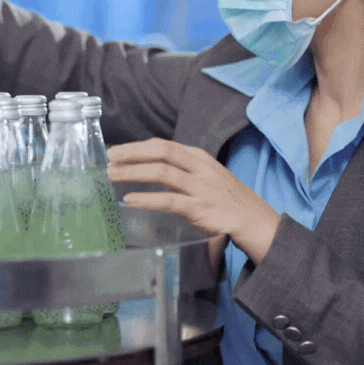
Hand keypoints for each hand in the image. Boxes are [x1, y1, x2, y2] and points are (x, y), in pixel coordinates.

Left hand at [107, 138, 281, 264]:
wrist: (254, 219)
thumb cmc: (227, 198)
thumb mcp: (206, 175)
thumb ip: (182, 171)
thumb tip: (151, 167)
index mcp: (199, 157)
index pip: (163, 145)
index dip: (138, 147)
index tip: (118, 151)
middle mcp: (199, 167)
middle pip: (160, 152)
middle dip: (132, 153)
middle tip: (110, 158)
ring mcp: (199, 187)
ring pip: (161, 173)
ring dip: (133, 172)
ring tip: (112, 175)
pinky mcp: (199, 208)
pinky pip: (168, 200)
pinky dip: (147, 198)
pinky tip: (130, 199)